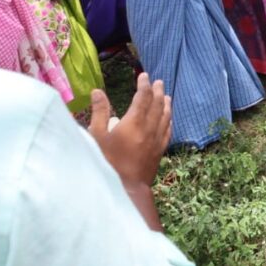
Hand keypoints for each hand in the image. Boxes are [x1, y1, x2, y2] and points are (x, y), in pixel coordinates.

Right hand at [88, 72, 171, 186]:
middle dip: (157, 91)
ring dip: (166, 104)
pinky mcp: (159, 152)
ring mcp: (156, 140)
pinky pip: (168, 131)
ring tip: (166, 96)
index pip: (143, 97)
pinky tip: (169, 119)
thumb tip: (97, 91)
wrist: (125, 189)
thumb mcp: (96, 137)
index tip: (144, 76)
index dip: (144, 85)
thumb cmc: (105, 162)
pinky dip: (169, 120)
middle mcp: (149, 128)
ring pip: (165, 117)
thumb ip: (99, 113)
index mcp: (134, 122)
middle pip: (157, 104)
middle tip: (158, 82)